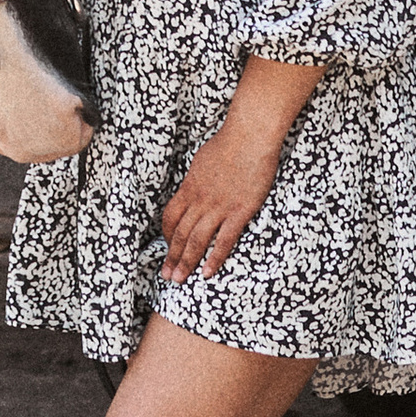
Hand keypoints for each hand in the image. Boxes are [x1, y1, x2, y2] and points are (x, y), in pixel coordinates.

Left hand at [157, 110, 287, 283]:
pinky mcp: (239, 211)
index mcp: (189, 187)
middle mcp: (200, 199)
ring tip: (180, 280)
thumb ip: (196, 181)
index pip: (170, 216)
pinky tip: (207, 272)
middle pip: (180, 233)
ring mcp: (219, 207)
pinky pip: (223, 240)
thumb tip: (192, 191)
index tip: (166, 248)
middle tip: (166, 275)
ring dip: (186, 262)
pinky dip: (214, 258)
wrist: (249, 135)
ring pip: (196, 240)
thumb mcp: (202, 161)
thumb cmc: (228, 144)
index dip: (166, 235)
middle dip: (171, 256)